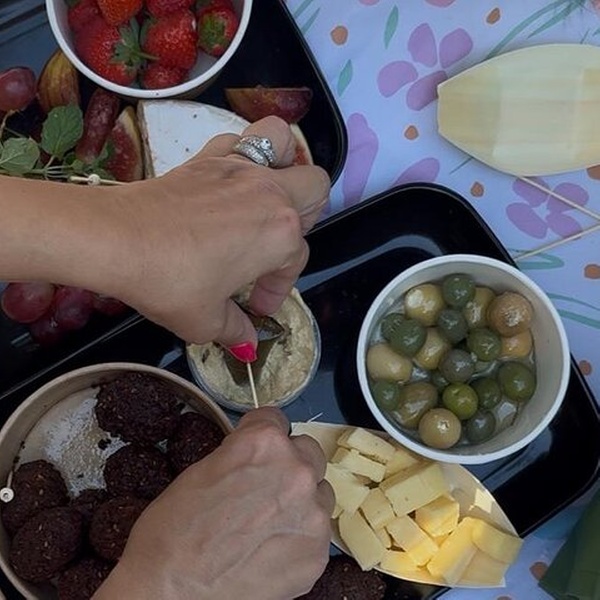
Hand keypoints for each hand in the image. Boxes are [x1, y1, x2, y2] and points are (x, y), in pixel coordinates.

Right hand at [94, 408, 333, 599]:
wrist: (170, 594)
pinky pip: (316, 532)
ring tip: (269, 524)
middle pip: (307, 452)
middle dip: (288, 463)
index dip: (261, 434)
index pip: (275, 419)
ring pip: (318, 492)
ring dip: (300, 500)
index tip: (254, 449)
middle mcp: (297, 470)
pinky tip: (271, 551)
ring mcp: (313, 513)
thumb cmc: (172, 530)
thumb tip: (254, 455)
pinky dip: (298, 537)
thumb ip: (240, 454)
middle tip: (265, 488)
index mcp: (264, 443)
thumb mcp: (201, 470)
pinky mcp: (319, 553)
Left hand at [104, 116, 329, 348]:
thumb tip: (246, 344)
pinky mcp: (206, 158)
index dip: (276, 290)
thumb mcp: (206, 321)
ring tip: (266, 193)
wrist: (118, 240)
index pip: (294, 262)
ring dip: (284, 162)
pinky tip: (225, 183)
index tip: (256, 307)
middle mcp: (268, 194)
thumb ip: (236, 331)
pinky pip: (235, 140)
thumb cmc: (169, 280)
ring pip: (280, 141)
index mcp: (280, 235)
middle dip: (308, 213)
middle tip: (278, 240)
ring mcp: (238, 168)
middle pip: (314, 186)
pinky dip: (239, 155)